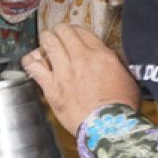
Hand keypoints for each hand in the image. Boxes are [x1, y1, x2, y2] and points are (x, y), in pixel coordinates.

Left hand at [21, 24, 139, 133]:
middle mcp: (81, 59)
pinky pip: (33, 65)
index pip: (83, 31)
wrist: (108, 127)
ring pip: (48, 42)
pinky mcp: (51, 86)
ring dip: (45, 40)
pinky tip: (33, 61)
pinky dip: (30, 60)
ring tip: (45, 44)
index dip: (76, 30)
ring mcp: (64, 71)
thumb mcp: (126, 78)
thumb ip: (114, 64)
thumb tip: (105, 57)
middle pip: (64, 31)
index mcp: (102, 56)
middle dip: (59, 31)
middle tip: (57, 35)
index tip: (73, 35)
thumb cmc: (120, 108)